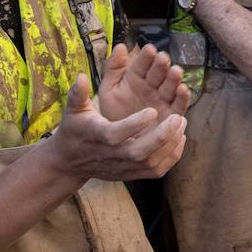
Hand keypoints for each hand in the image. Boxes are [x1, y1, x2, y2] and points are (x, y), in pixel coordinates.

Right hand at [46, 75, 186, 181]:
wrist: (71, 161)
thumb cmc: (75, 129)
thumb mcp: (73, 109)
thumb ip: (78, 94)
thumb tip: (81, 76)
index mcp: (97, 136)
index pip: (116, 134)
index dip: (135, 124)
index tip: (152, 110)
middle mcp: (111, 155)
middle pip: (138, 153)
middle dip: (161, 137)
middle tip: (177, 117)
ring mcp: (123, 167)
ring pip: (151, 164)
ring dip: (170, 145)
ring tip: (181, 122)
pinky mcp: (132, 174)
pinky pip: (156, 171)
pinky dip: (171, 157)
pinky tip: (179, 138)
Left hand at [96, 43, 188, 123]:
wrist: (116, 140)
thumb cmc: (112, 112)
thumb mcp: (108, 89)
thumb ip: (113, 68)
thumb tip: (119, 46)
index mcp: (137, 76)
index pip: (143, 63)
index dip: (146, 57)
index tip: (149, 50)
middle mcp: (152, 85)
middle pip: (159, 73)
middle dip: (162, 65)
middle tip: (163, 59)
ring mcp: (163, 99)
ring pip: (170, 86)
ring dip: (174, 78)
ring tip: (175, 71)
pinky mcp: (171, 115)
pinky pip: (179, 105)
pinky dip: (182, 97)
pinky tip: (183, 90)